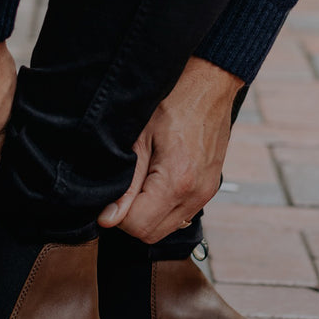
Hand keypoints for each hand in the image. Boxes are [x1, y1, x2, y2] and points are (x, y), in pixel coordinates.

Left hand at [98, 57, 242, 242]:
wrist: (209, 84)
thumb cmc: (173, 101)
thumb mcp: (138, 139)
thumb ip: (125, 184)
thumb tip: (108, 218)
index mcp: (178, 181)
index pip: (137, 226)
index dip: (116, 216)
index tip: (109, 197)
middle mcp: (196, 194)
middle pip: (151, 234)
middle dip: (129, 219)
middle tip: (121, 190)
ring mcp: (206, 194)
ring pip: (164, 228)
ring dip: (146, 215)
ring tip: (139, 183)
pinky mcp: (209, 189)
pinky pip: (179, 215)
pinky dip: (161, 208)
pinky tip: (154, 183)